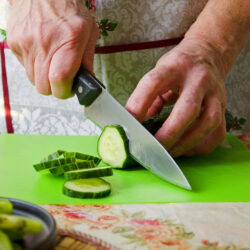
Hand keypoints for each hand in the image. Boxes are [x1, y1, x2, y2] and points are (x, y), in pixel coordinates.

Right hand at [7, 0, 98, 97]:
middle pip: (44, 87)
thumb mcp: (89, 32)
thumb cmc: (69, 10)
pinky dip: (35, 68)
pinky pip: (25, 68)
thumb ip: (88, 60)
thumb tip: (87, 82)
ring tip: (52, 64)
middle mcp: (45, 43)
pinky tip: (42, 55)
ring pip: (34, 80)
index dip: (64, 91)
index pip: (60, 79)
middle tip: (62, 80)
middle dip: (55, 89)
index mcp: (70, 40)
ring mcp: (26, 43)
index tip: (70, 89)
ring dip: (44, 79)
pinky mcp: (14, 43)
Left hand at [126, 39, 226, 156]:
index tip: (129, 126)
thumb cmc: (179, 66)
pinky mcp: (224, 107)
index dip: (138, 106)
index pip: (153, 84)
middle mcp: (198, 79)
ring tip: (168, 153)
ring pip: (207, 123)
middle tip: (152, 148)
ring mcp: (215, 93)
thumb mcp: (159, 72)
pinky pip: (217, 133)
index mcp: (174, 66)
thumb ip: (149, 97)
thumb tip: (139, 125)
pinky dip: (200, 146)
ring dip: (185, 144)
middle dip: (168, 134)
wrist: (208, 54)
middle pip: (187, 109)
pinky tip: (186, 149)